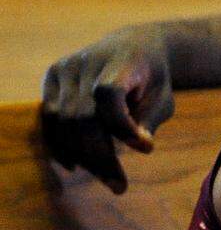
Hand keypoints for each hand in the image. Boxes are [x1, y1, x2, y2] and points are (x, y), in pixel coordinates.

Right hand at [40, 26, 175, 192]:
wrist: (135, 45)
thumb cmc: (153, 77)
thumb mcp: (163, 96)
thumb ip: (150, 119)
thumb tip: (142, 146)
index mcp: (121, 59)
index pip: (108, 93)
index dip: (122, 124)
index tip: (145, 148)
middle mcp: (87, 61)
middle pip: (82, 115)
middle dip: (100, 154)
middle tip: (119, 184)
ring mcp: (65, 68)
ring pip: (63, 121)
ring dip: (81, 155)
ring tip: (105, 177)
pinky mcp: (52, 77)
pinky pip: (49, 118)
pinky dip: (60, 144)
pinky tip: (76, 165)